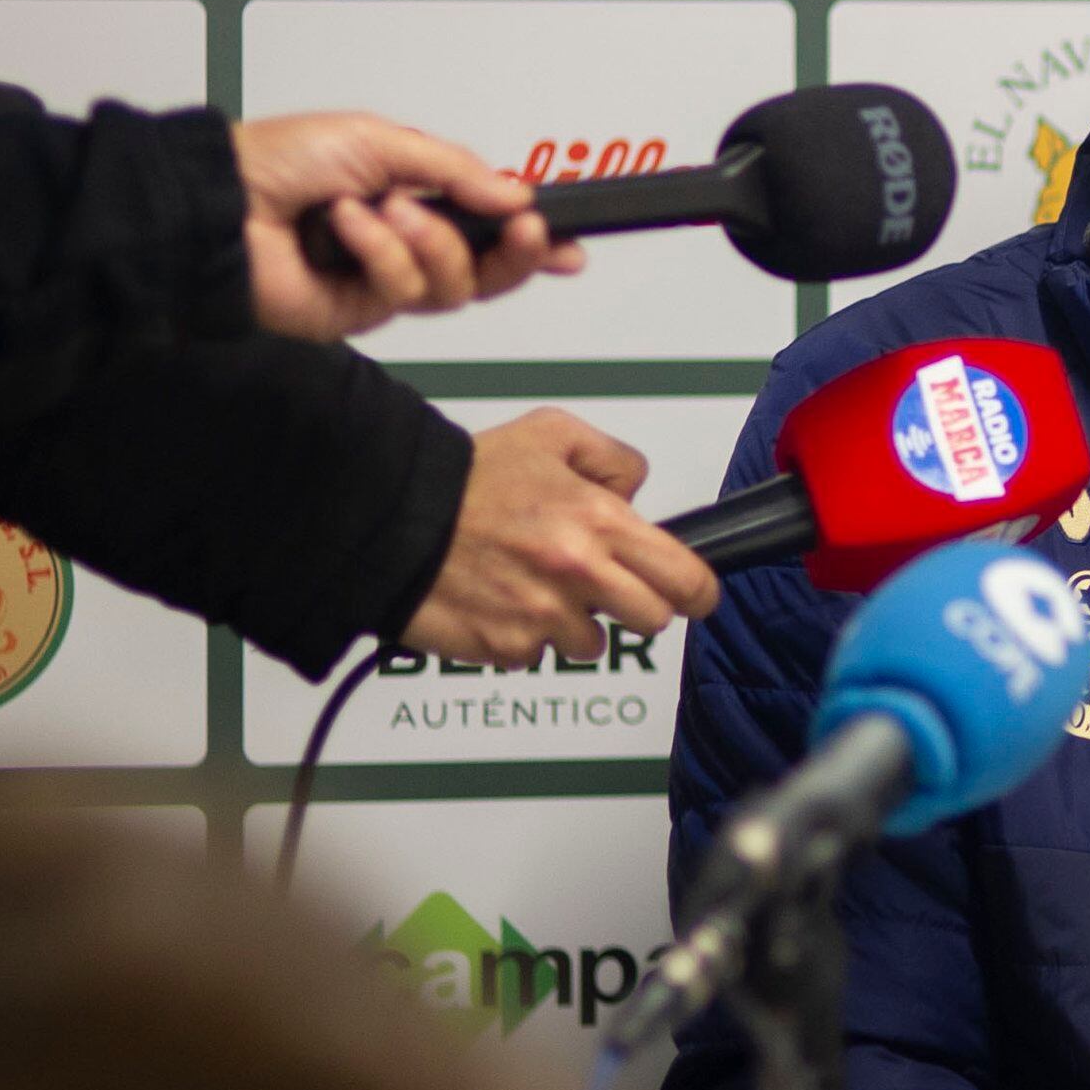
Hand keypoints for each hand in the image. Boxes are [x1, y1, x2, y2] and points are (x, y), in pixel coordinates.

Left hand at [234, 111, 583, 341]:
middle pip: (487, 272)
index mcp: (413, 197)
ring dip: (427, 242)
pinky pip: (401, 291)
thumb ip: (456, 171)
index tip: (568, 242)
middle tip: (525, 233)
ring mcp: (382, 281)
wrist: (221, 202)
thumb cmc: (281, 161)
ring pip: (452, 286)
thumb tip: (515, 193)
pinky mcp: (358, 311)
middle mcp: (403, 243)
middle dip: (515, 254)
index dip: (532, 241)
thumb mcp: (383, 142)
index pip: (488, 228)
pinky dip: (379, 253)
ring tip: (385, 209)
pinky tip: (347, 228)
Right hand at [399, 411, 721, 668]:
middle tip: (607, 587)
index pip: (685, 578)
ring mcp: (542, 618)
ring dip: (573, 624)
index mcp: (600, 522)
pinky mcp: (505, 648)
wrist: (392, 513)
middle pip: (651, 620)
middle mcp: (578, 574)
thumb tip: (635, 493)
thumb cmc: (468, 476)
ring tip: (534, 585)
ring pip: (590, 645)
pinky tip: (499, 600)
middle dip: (637, 606)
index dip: (697, 591)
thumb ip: (611, 459)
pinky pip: (535, 655)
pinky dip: (523, 636)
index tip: (694, 594)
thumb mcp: (552, 434)